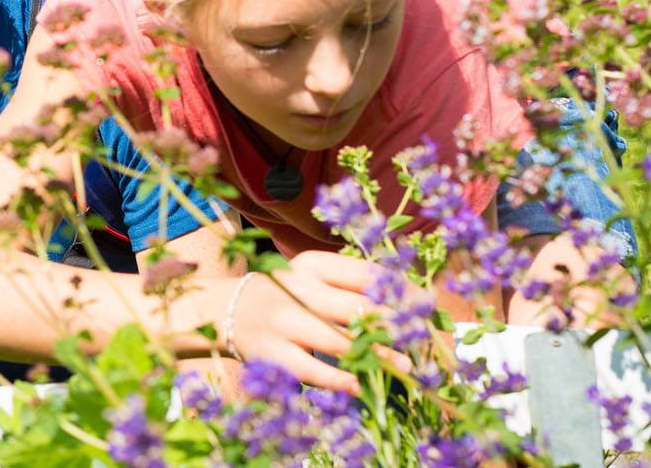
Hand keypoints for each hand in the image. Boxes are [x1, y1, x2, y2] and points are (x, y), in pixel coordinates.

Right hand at [220, 252, 417, 393]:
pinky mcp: (272, 353)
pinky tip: (359, 385)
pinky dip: (338, 378)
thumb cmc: (285, 296)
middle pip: (356, 306)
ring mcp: (283, 321)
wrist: (224, 310)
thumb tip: (408, 304)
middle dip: (394, 323)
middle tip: (421, 336)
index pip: (364, 273)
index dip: (399, 289)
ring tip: (405, 366)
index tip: (425, 302)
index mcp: (311, 265)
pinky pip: (311, 368)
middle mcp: (296, 288)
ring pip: (338, 339)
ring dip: (376, 354)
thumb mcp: (312, 278)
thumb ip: (350, 286)